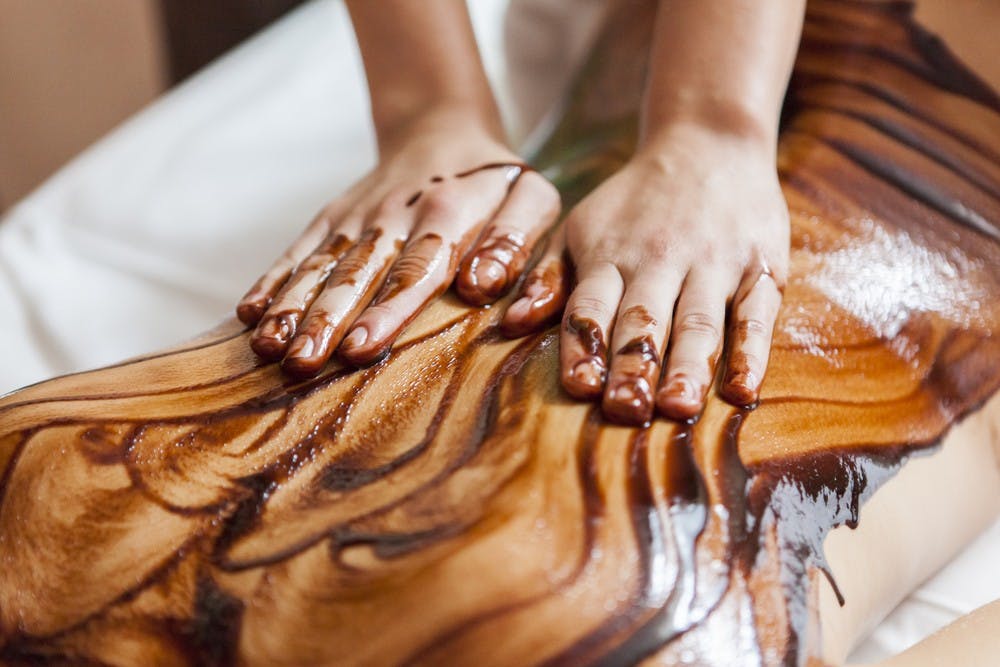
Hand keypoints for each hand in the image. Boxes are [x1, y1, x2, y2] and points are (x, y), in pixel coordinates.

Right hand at [236, 110, 560, 375]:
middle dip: (326, 320)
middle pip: (356, 275)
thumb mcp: (531, 198)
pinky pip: (298, 251)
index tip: (360, 348)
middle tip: (301, 361)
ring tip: (269, 346)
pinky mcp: (331, 219)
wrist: (440, 127)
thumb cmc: (495, 181)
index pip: (415, 271)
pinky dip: (273, 280)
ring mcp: (355, 218)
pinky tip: (249, 315)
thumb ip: (515, 239)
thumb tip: (481, 287)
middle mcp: (392, 217)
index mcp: (446, 215)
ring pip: (319, 266)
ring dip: (292, 307)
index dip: (386, 312)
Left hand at [549, 124, 788, 424]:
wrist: (707, 141)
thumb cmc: (633, 202)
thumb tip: (511, 325)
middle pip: (644, 319)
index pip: (592, 306)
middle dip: (633, 366)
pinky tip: (743, 388)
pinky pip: (756, 312)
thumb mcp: (579, 227)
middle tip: (626, 410)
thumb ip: (548, 278)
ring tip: (677, 407)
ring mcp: (713, 263)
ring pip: (698, 321)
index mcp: (610, 256)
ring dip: (688, 366)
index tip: (581, 387)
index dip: (585, 346)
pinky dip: (752, 351)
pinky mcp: (759, 266)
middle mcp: (660, 260)